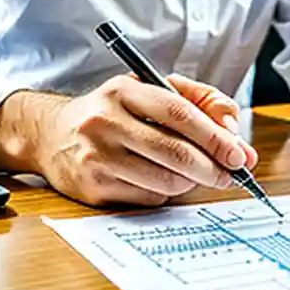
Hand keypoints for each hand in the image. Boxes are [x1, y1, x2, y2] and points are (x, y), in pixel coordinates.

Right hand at [33, 75, 256, 206]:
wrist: (50, 134)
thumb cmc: (116, 111)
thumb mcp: (155, 90)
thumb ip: (204, 103)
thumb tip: (237, 137)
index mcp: (125, 91)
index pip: (180, 113)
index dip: (216, 137)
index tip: (239, 154)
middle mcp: (105, 122)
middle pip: (175, 153)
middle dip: (212, 168)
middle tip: (229, 175)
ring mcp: (96, 157)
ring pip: (165, 181)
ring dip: (190, 183)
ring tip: (192, 174)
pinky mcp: (91, 188)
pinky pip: (147, 199)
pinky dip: (164, 194)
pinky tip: (156, 180)